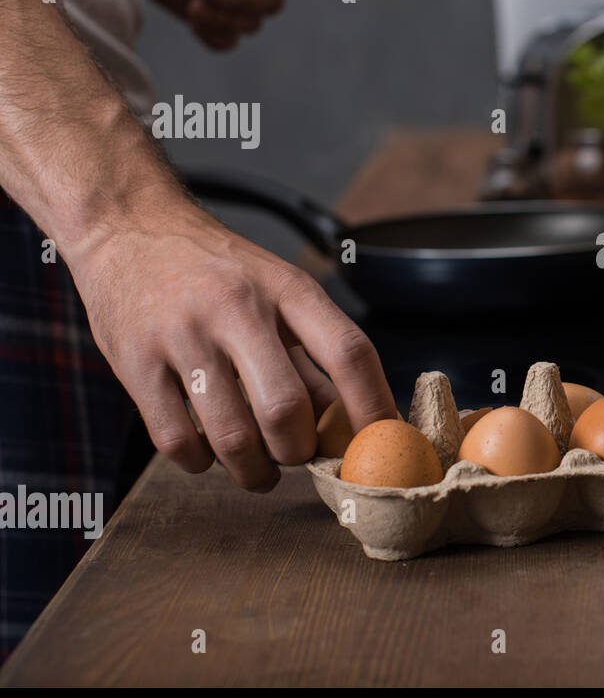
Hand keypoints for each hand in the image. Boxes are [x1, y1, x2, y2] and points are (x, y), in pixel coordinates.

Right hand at [65, 201, 398, 491]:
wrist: (127, 226)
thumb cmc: (216, 269)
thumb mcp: (277, 293)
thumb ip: (312, 358)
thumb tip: (349, 424)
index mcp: (287, 289)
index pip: (349, 352)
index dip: (372, 406)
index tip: (381, 444)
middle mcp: (237, 308)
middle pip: (286, 408)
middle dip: (298, 451)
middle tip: (296, 457)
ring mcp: (182, 334)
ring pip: (231, 435)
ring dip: (253, 470)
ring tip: (258, 469)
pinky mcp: (134, 360)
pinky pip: (176, 439)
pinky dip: (199, 462)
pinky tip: (206, 452)